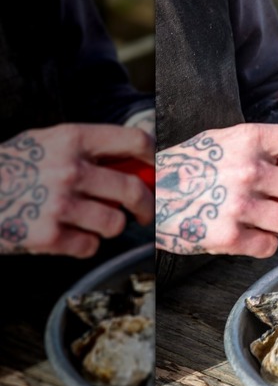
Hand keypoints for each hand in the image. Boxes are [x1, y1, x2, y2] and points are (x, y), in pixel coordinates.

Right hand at [0, 124, 154, 256]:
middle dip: (146, 206)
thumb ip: (86, 150)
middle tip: (145, 213)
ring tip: (91, 222)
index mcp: (71, 139)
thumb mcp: (44, 144)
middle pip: (134, 189)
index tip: (156, 171)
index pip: (133, 141)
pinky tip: (66, 236)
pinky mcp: (48, 235)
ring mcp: (58, 203)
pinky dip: (84, 245)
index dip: (153, 157)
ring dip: (110, 226)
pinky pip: (90, 246)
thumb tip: (135, 166)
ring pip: (115, 222)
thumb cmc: (9, 169)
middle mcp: (69, 169)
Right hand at [154, 124, 277, 257]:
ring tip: (268, 220)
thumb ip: (267, 150)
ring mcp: (238, 204)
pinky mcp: (228, 236)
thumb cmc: (189, 168)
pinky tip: (245, 233)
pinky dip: (264, 243)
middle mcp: (248, 169)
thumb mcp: (225, 142)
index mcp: (251, 139)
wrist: (146, 194)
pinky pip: (269, 246)